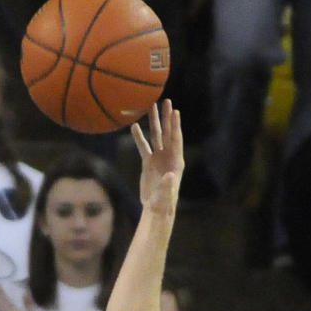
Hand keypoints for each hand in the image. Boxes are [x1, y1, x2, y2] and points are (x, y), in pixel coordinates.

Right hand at [131, 99, 183, 214]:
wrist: (156, 208)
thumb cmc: (163, 202)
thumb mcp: (166, 194)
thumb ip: (167, 185)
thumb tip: (169, 176)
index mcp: (176, 161)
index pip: (176, 139)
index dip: (175, 125)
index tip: (174, 111)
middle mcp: (168, 156)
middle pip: (167, 132)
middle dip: (166, 117)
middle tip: (166, 101)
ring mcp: (158, 158)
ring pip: (156, 136)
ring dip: (153, 122)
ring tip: (151, 107)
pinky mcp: (148, 162)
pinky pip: (143, 146)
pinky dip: (139, 136)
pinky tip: (134, 126)